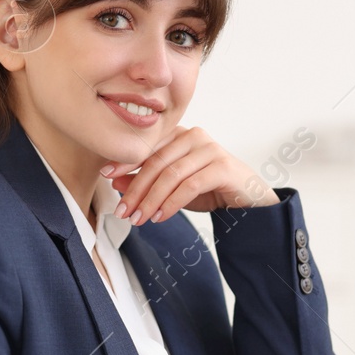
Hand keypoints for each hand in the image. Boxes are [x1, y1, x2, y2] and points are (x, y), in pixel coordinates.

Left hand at [104, 126, 277, 224]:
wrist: (250, 200)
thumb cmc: (211, 190)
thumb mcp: (172, 187)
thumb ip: (146, 180)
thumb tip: (114, 179)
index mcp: (180, 135)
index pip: (147, 146)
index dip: (125, 161)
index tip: (105, 176)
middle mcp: (194, 136)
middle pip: (156, 161)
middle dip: (136, 189)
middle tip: (123, 211)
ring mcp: (210, 149)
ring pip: (171, 174)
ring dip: (151, 200)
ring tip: (139, 219)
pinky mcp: (222, 166)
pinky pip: (190, 185)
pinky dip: (172, 203)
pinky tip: (161, 217)